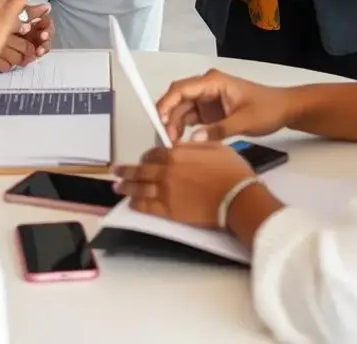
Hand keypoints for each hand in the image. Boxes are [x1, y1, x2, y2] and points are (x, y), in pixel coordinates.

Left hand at [113, 144, 253, 226]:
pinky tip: (132, 203)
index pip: (153, 153)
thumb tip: (182, 145)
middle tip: (117, 170)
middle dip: (126, 170)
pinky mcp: (170, 211)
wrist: (238, 198)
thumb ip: (193, 146)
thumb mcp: (213, 147)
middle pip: (140, 170)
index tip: (144, 158)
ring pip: (139, 188)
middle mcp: (167, 172)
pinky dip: (137, 204)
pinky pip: (147, 207)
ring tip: (117, 187)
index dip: (147, 156)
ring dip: (126, 187)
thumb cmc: (231, 174)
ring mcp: (166, 192)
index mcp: (176, 155)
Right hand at [156, 69, 294, 142]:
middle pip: (178, 99)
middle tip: (165, 141)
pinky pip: (191, 118)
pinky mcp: (210, 111)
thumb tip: (194, 141)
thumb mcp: (244, 121)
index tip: (159, 122)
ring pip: (182, 110)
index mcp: (213, 82)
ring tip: (173, 146)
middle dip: (168, 118)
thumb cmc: (266, 109)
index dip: (167, 103)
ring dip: (175, 125)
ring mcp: (207, 99)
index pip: (181, 89)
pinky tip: (182, 144)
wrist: (284, 110)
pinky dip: (184, 130)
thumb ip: (219, 130)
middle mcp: (206, 87)